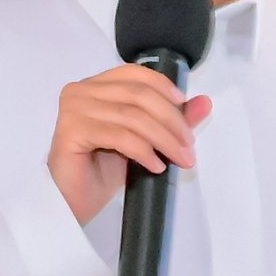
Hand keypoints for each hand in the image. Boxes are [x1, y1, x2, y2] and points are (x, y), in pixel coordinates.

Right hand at [49, 65, 213, 223]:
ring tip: (180, 159)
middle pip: (138, 95)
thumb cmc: (104, 169)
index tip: (185, 108)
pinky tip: (156, 166)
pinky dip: (144, 151)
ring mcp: (73, 109)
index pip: (136, 74)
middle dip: (171, 120)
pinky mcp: (70, 131)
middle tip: (188, 145)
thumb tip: (205, 101)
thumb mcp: (144, 140)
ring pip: (133, 116)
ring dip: (164, 139)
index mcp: (96, 86)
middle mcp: (81, 91)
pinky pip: (120, 136)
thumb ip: (170, 119)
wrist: (74, 201)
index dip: (164, 88)